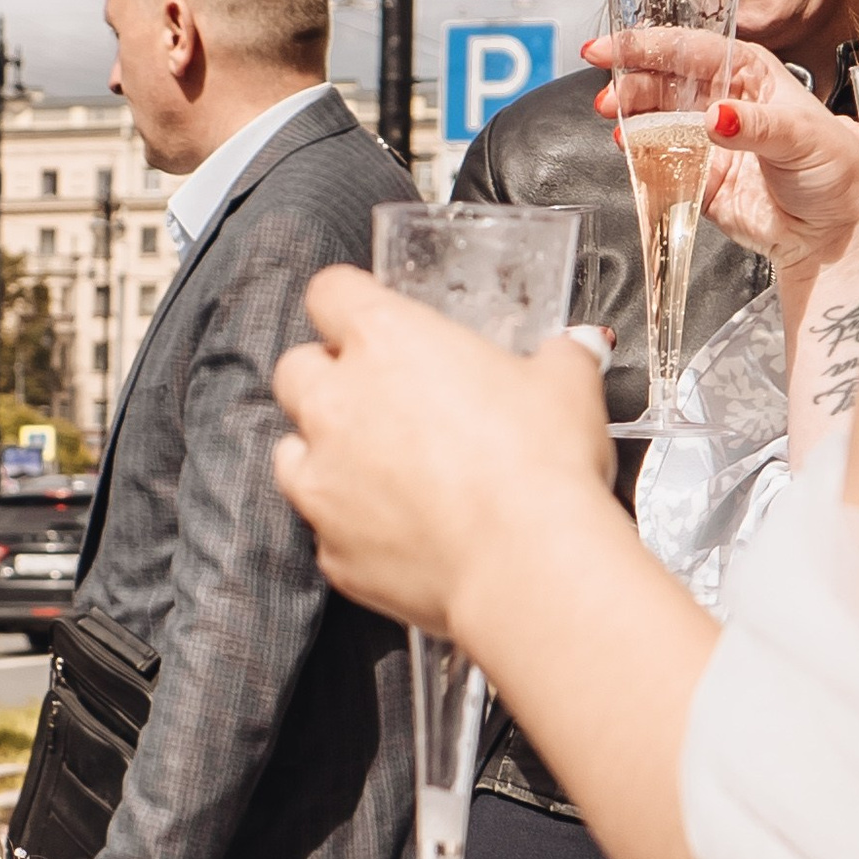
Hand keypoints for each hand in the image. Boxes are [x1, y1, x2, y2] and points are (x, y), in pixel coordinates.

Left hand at [273, 266, 613, 637]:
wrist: (526, 565)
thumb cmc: (541, 467)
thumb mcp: (567, 385)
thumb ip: (557, 358)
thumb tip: (569, 352)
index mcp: (385, 340)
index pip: (330, 292)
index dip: (347, 302)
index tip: (363, 315)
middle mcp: (337, 405)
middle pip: (295, 369)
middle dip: (326, 378)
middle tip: (377, 396)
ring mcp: (322, 481)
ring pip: (289, 450)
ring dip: (321, 451)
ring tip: (377, 467)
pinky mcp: (329, 548)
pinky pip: (322, 526)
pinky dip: (348, 524)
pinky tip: (395, 529)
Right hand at [586, 37, 858, 282]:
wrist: (833, 231)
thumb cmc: (833, 170)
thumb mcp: (800, 136)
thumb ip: (755, 125)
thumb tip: (714, 117)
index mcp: (748, 74)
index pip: (690, 50)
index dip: (647, 45)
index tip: (609, 48)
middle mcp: (724, 101)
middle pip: (665, 82)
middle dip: (632, 84)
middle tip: (608, 96)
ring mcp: (708, 142)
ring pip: (657, 120)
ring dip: (632, 118)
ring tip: (614, 120)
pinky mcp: (699, 181)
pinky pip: (662, 166)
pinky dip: (642, 160)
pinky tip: (630, 152)